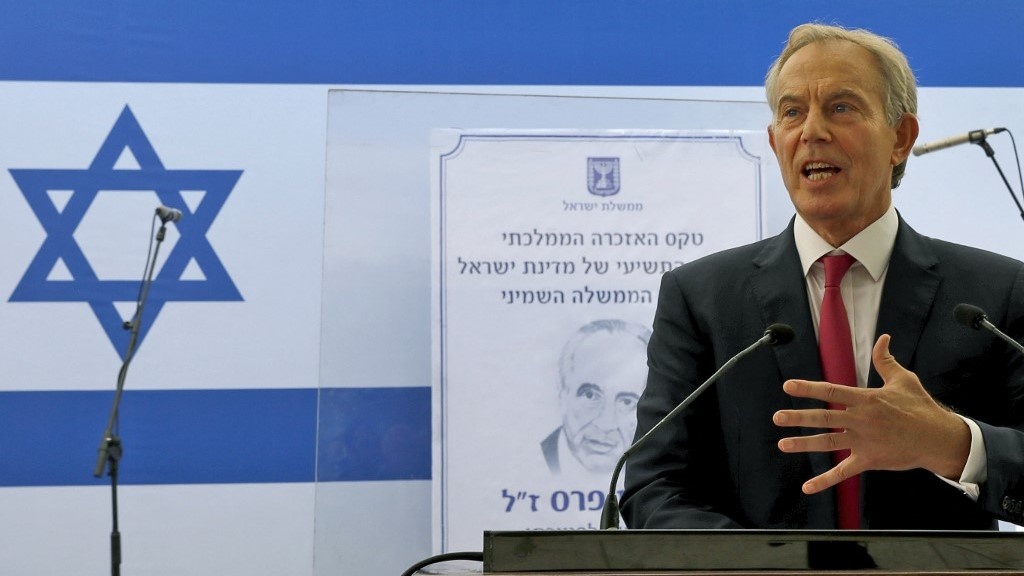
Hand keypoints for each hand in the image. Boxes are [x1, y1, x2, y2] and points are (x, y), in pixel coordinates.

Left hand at [773, 334, 970, 494]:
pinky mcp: (869, 460)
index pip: (832, 391)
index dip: (808, 389)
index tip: (788, 386)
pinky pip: (843, 472)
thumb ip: (885, 360)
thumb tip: (882, 338)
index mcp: (866, 399)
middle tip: (777, 417)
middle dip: (798, 418)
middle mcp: (861, 420)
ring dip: (804, 444)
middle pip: (824, 418)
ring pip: (828, 443)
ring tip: (783, 444)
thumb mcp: (903, 380)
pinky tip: (807, 487)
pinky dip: (825, 481)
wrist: (939, 438)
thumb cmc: (921, 407)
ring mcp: (864, 441)